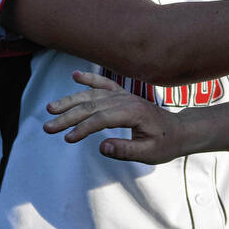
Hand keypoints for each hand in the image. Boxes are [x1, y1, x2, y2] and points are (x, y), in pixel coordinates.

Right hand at [43, 71, 183, 162]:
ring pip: (93, 95)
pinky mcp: (123, 96)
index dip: (83, 128)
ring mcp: (124, 96)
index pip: (102, 118)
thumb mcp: (150, 153)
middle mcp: (127, 100)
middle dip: (68, 116)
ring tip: (50, 108)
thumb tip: (102, 147)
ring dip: (70, 101)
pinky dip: (90, 79)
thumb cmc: (166, 143)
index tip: (67, 138)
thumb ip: (126, 150)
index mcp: (133, 113)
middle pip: (92, 106)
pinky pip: (104, 84)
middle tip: (47, 127)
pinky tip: (75, 75)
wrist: (180, 130)